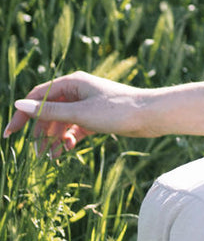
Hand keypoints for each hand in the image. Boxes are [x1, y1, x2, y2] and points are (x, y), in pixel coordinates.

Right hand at [3, 72, 147, 159]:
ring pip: (61, 122)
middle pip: (48, 111)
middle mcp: (78, 91)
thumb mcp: (80, 113)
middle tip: (37, 154)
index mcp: (72, 83)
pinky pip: (74, 128)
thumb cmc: (117, 110)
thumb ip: (49, 112)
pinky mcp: (96, 117)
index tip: (10, 135)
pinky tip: (67, 151)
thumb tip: (19, 105)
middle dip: (41, 132)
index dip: (23, 114)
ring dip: (54, 138)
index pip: (37, 96)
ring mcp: (87, 104)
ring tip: (53, 157)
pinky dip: (68, 139)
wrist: (152, 116)